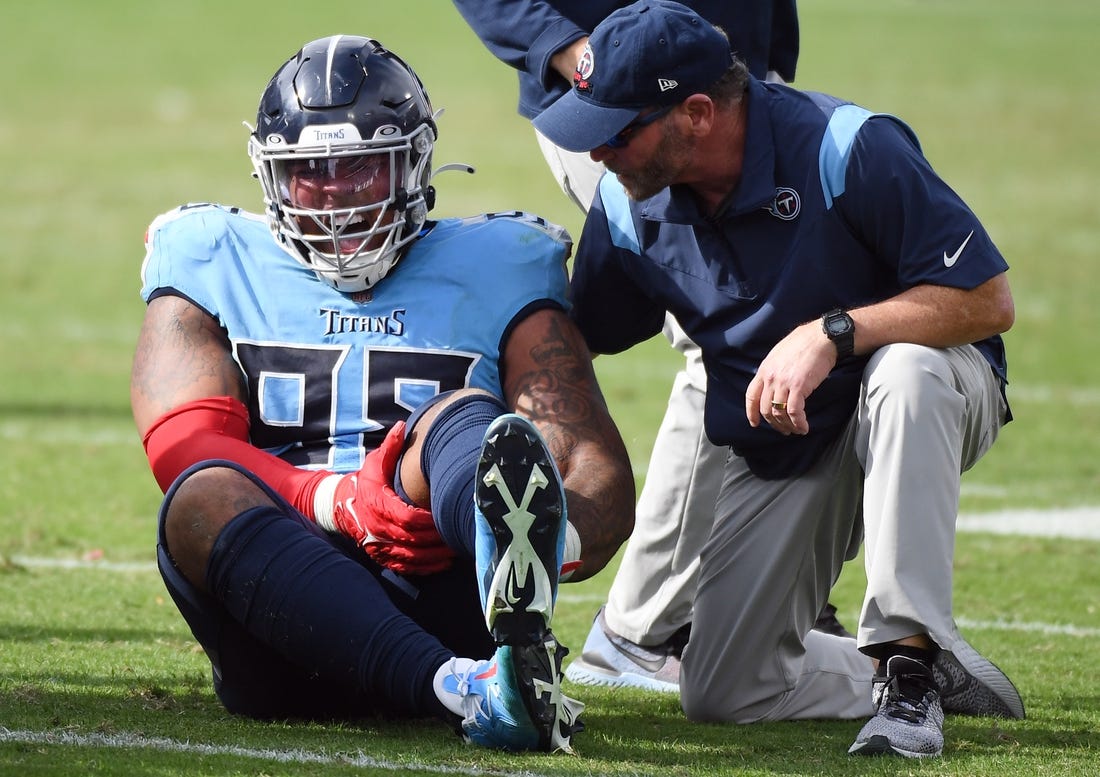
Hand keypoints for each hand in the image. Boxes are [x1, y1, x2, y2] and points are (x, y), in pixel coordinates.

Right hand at [327, 421, 455, 574]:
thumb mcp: (374, 463)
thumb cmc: (365, 482)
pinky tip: (444, 562)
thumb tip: (402, 426)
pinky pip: (407, 568)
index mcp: (378, 506)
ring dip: (436, 555)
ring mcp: (380, 547)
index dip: (427, 519)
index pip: (406, 517)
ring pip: (412, 557)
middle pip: (413, 539)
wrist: (344, 507)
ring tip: (456, 548)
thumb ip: (390, 447)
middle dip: (437, 538)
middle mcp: (378, 530)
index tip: (444, 514)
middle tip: (459, 532)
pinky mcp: (383, 558)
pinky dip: (426, 567)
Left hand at [745, 321, 835, 434]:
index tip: (754, 423)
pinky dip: (799, 423)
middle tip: (783, 429)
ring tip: (795, 430)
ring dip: (788, 425)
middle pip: (765, 409)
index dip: (751, 412)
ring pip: (779, 413)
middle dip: (774, 423)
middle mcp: (770, 378)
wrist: (820, 338)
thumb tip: (773, 384)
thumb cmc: (804, 343)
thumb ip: (773, 370)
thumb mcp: (779, 355)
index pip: (751, 395)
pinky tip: (803, 427)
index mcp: (764, 370)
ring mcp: (783, 383)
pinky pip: (794, 412)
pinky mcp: (798, 387)